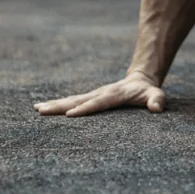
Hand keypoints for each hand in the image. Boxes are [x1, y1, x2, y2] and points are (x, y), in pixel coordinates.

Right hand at [33, 71, 165, 116]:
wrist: (140, 79)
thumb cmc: (148, 91)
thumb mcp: (156, 95)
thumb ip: (157, 100)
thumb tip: (157, 108)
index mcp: (114, 95)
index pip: (98, 103)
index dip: (85, 108)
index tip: (70, 114)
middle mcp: (100, 93)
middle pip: (78, 100)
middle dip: (60, 106)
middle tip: (42, 110)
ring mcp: (93, 94)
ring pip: (71, 99)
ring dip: (54, 105)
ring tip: (37, 109)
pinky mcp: (89, 97)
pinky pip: (71, 101)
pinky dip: (57, 105)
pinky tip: (42, 108)